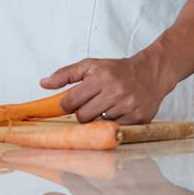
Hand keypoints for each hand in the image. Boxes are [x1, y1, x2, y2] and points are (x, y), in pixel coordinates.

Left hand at [39, 54, 171, 123]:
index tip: (73, 102)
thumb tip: (43, 83)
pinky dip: (114, 122)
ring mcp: (128, 106)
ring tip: (108, 105)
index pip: (71, 101)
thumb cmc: (116, 70)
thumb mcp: (91, 65)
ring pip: (98, 124)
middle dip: (83, 112)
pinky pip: (115, 128)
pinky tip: (119, 111)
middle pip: (83, 116)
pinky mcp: (139, 118)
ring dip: (100, 117)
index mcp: (101, 77)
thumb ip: (65, 74)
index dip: (68, 104)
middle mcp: (116, 91)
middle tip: (92, 104)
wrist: (150, 73)